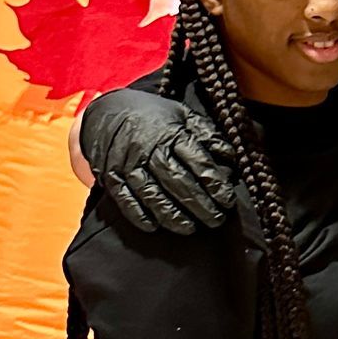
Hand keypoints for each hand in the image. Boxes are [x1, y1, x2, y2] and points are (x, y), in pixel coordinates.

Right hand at [79, 90, 235, 235]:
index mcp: (171, 133)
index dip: (215, 183)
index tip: (228, 200)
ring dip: (172, 215)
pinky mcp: (111, 176)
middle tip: (216, 220)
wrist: (107, 110)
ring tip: (190, 228)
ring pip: (152, 194)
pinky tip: (154, 227)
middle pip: (178, 181)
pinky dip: (139, 215)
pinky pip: (125, 199)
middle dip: (199, 204)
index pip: (198, 161)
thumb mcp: (183, 115)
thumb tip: (230, 159)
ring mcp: (128, 164)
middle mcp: (149, 149)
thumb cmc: (153, 116)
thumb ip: (207, 135)